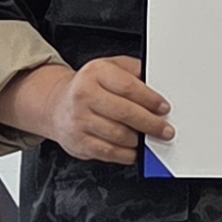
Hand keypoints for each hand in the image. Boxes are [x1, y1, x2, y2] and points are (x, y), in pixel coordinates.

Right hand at [2, 55, 174, 164]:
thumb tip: (158, 86)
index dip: (151, 100)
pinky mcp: (79, 141)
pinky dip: (127, 154)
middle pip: (125, 113)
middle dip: (151, 124)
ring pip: (119, 135)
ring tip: (147, 138)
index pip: (129, 87)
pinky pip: (109, 152)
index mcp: (96, 73)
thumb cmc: (89, 87)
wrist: (57, 105)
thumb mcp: (110, 67)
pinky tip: (133, 149)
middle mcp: (84, 95)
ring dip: (139, 140)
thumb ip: (134, 71)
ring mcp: (80, 120)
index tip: (164, 108)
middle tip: (164, 130)